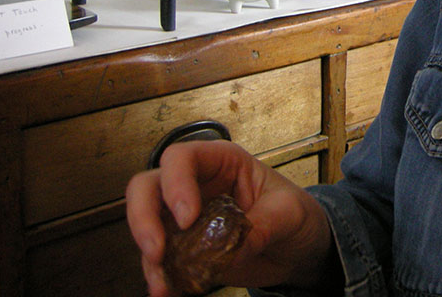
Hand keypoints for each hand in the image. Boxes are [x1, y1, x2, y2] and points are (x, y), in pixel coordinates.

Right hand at [125, 140, 333, 295]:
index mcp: (222, 162)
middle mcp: (196, 185)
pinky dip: (159, 277)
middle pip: (148, 187)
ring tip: (162, 284)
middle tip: (157, 249)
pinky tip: (167, 292)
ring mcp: (184, 218)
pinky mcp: (184, 249)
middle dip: (143, 218)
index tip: (188, 218)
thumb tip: (237, 248)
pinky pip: (159, 261)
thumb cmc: (295, 214)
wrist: (298, 249)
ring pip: (146, 226)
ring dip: (148, 257)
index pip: (182, 158)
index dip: (176, 184)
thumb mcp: (290, 212)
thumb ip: (265, 224)